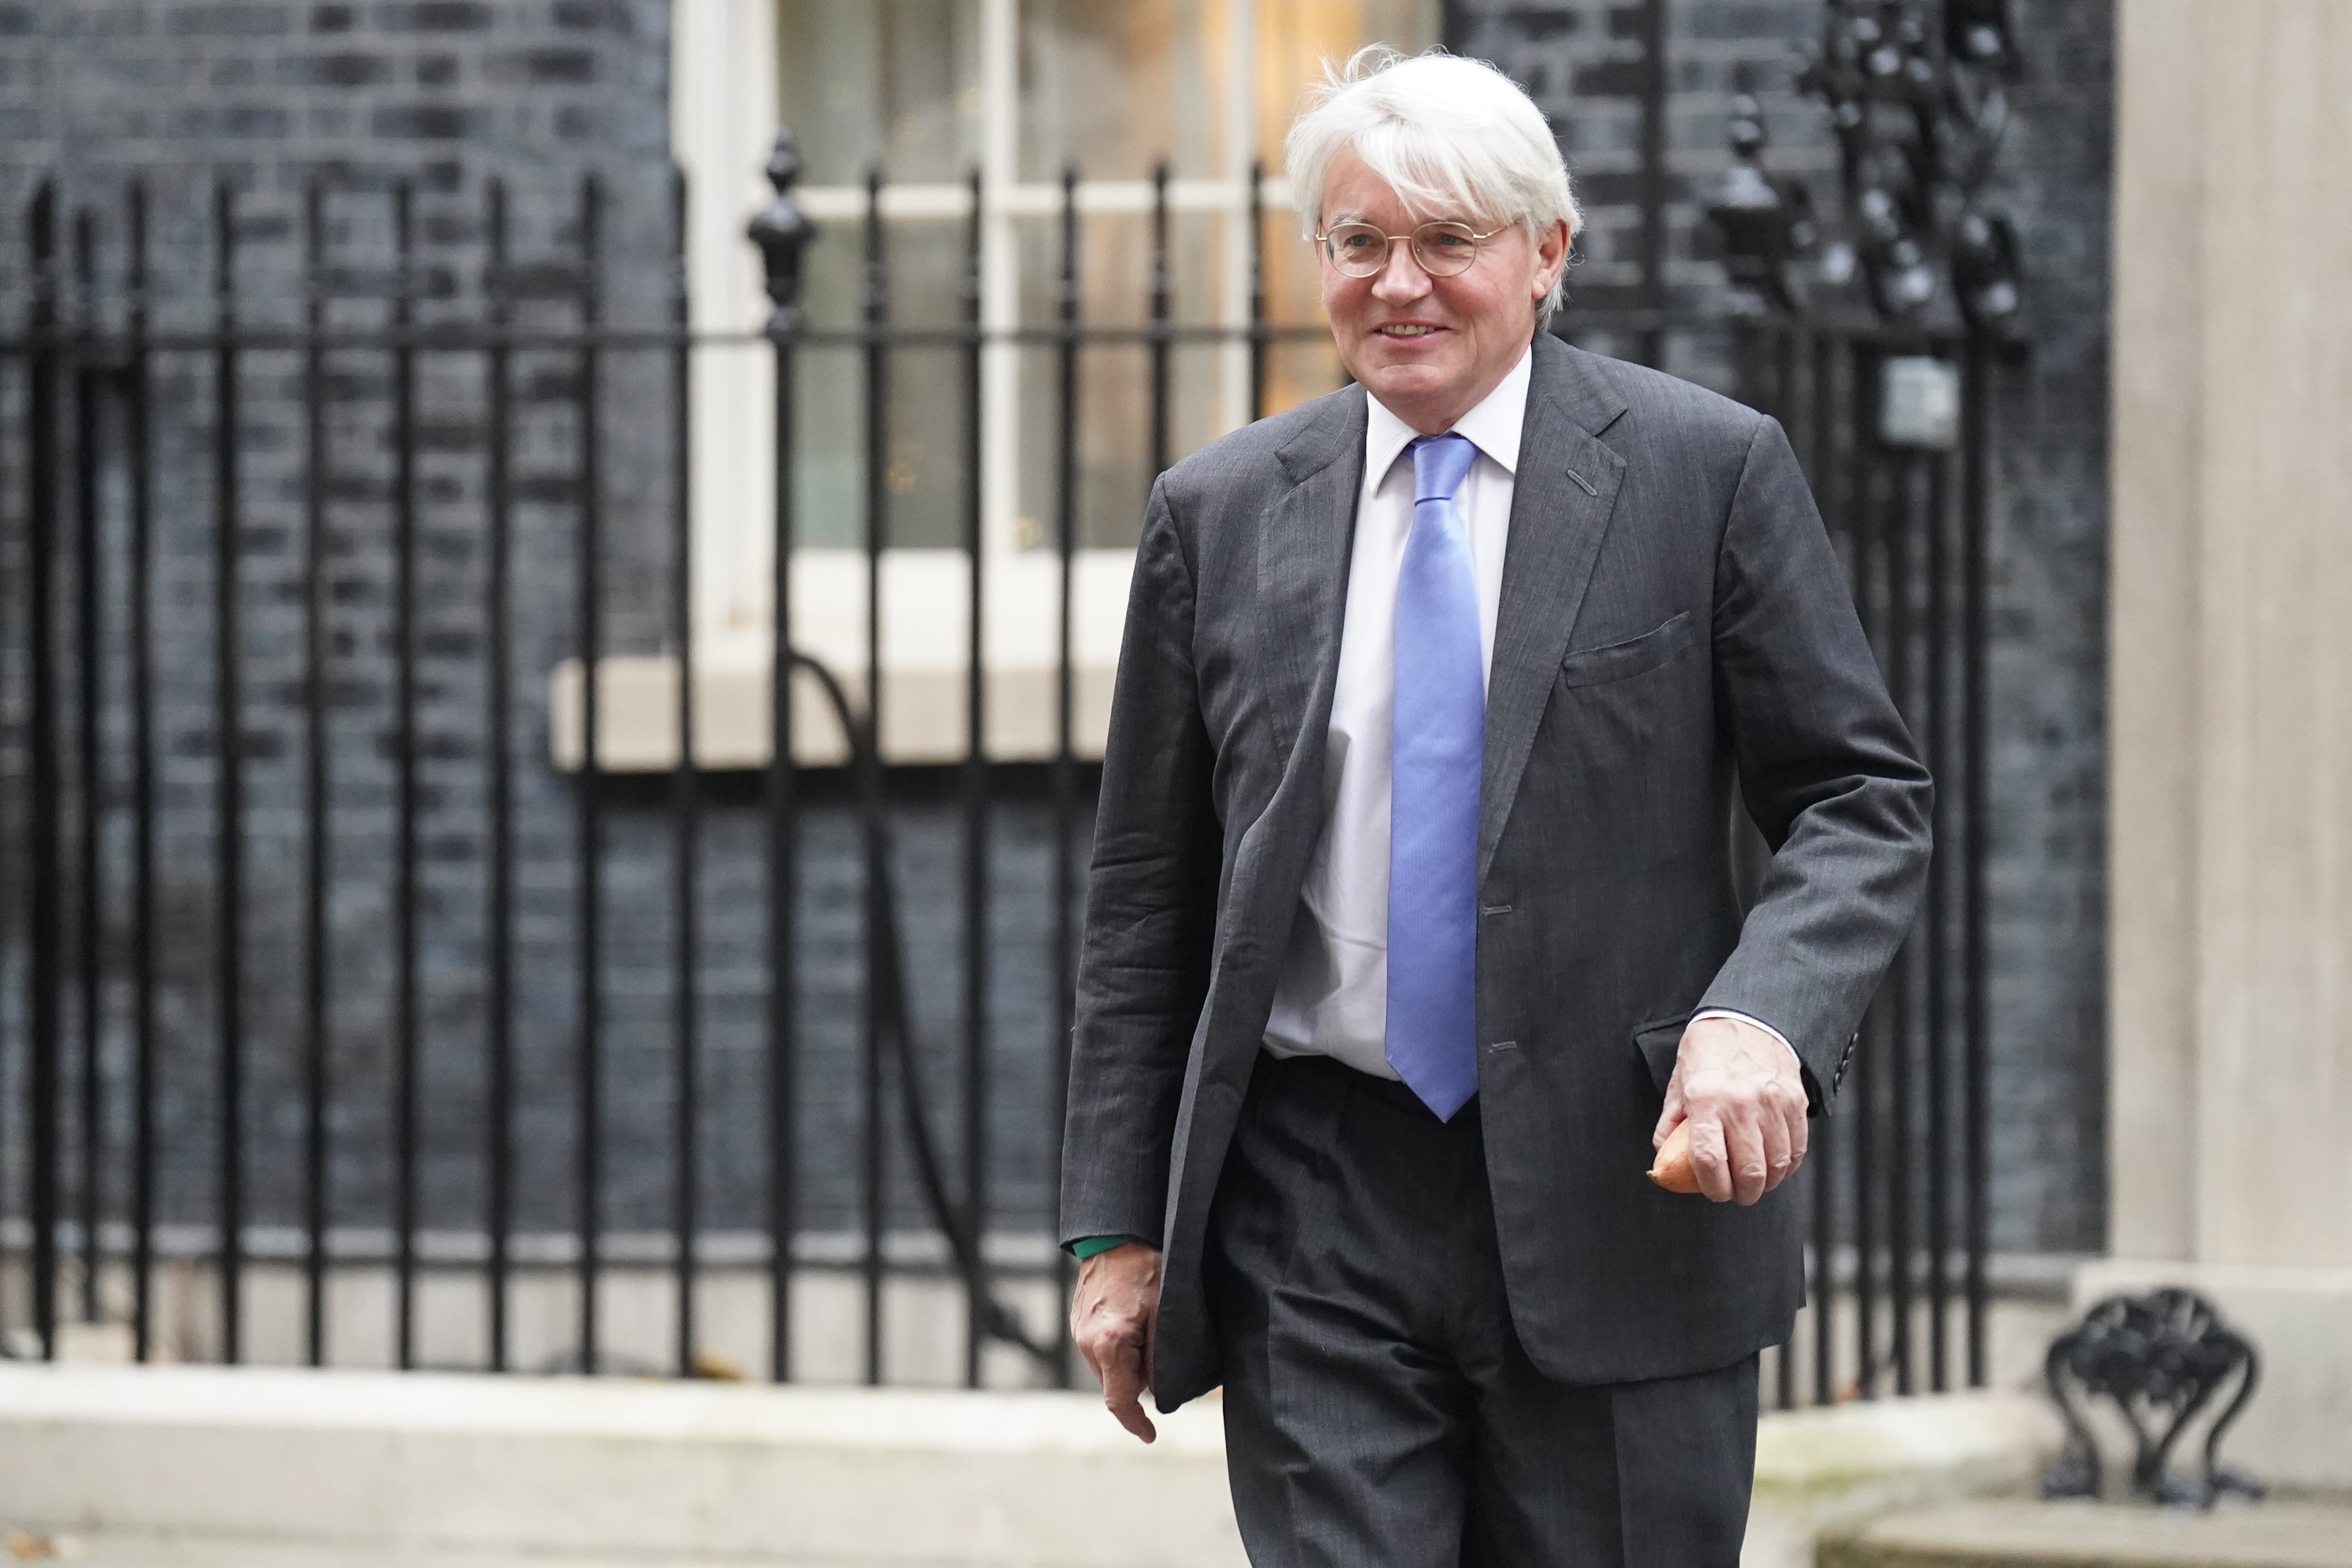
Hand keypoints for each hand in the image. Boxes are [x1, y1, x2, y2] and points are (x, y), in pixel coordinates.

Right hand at [1070, 1242, 1161, 1442]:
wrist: (1116, 1233)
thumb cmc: (1145, 1268)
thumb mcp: (1163, 1314)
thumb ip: (1158, 1357)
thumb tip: (1157, 1390)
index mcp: (1108, 1343)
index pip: (1119, 1401)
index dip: (1135, 1423)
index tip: (1150, 1435)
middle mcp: (1087, 1341)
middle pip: (1114, 1385)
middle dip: (1138, 1385)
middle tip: (1162, 1364)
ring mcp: (1079, 1330)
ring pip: (1107, 1368)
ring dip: (1128, 1365)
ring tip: (1149, 1336)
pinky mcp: (1079, 1320)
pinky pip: (1100, 1350)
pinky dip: (1118, 1351)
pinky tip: (1135, 1328)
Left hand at [1653, 1015, 1807, 1206]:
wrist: (1746, 1020)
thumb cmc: (1708, 1053)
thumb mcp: (1679, 1083)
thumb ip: (1670, 1123)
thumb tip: (1663, 1159)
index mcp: (1705, 1099)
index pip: (1709, 1160)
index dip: (1712, 1187)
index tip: (1714, 1193)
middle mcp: (1741, 1102)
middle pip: (1749, 1170)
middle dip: (1743, 1194)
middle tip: (1737, 1194)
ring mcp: (1772, 1102)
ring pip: (1777, 1164)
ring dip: (1767, 1183)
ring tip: (1757, 1183)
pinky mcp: (1795, 1101)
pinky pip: (1797, 1147)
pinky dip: (1788, 1166)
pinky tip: (1776, 1167)